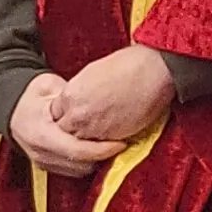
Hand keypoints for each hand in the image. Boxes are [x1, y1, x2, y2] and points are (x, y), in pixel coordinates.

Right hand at [9, 73, 124, 178]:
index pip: (76, 150)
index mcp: (39, 134)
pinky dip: (88, 162)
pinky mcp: (47, 166)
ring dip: (97, 161)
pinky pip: (73, 171)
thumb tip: (95, 98)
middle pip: (79, 165)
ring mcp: (42, 162)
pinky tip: (99, 149)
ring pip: (78, 171)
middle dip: (103, 156)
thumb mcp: (49, 87)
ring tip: (112, 145)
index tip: (121, 142)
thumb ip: (70, 96)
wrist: (13, 109)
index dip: (101, 149)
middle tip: (122, 142)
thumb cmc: (32, 96)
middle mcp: (39, 153)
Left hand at [52, 43, 176, 144]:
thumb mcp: (92, 73)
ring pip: (81, 143)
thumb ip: (78, 91)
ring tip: (101, 131)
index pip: (56, 114)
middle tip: (88, 123)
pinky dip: (105, 143)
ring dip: (88, 140)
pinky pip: (101, 148)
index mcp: (69, 95)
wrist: (154, 71)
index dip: (67, 114)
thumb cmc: (129, 64)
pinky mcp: (112, 139)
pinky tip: (114, 133)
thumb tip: (78, 101)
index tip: (77, 112)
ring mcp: (94, 129)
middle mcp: (77, 115)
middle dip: (74, 129)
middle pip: (65, 131)